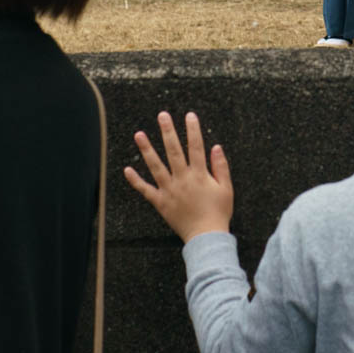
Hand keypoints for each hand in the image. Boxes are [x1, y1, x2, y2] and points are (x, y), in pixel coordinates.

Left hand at [124, 111, 233, 241]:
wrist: (206, 237)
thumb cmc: (218, 213)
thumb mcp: (226, 188)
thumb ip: (221, 167)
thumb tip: (216, 147)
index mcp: (199, 175)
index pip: (196, 147)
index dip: (193, 130)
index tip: (189, 116)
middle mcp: (182, 179)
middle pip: (174, 151)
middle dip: (168, 132)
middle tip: (162, 116)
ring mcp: (169, 190)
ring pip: (156, 166)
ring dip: (147, 150)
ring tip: (139, 134)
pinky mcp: (160, 202)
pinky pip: (146, 190)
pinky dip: (136, 181)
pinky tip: (127, 169)